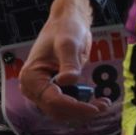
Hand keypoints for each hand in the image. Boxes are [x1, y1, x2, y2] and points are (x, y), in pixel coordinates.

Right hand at [20, 0, 109, 121]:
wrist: (67, 22)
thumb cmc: (65, 28)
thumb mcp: (68, 43)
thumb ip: (69, 63)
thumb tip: (68, 81)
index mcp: (31, 77)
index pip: (53, 101)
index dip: (75, 107)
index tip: (95, 108)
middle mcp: (32, 88)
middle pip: (56, 110)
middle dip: (80, 112)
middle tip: (104, 105)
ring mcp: (41, 91)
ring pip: (60, 112)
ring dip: (81, 112)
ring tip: (103, 103)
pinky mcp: (51, 91)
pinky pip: (64, 106)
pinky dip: (79, 107)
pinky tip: (96, 101)